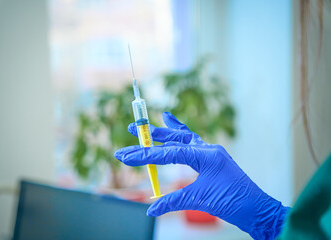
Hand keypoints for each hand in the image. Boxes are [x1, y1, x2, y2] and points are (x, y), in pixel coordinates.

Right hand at [115, 112, 288, 239]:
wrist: (257, 209)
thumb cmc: (234, 202)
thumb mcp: (200, 200)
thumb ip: (173, 201)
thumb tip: (150, 209)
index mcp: (206, 154)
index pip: (169, 152)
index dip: (145, 155)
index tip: (126, 155)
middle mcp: (209, 149)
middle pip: (175, 138)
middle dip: (152, 135)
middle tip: (132, 128)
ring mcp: (212, 153)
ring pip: (184, 138)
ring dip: (165, 133)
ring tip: (150, 126)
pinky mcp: (213, 160)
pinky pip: (193, 144)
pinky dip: (181, 137)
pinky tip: (175, 128)